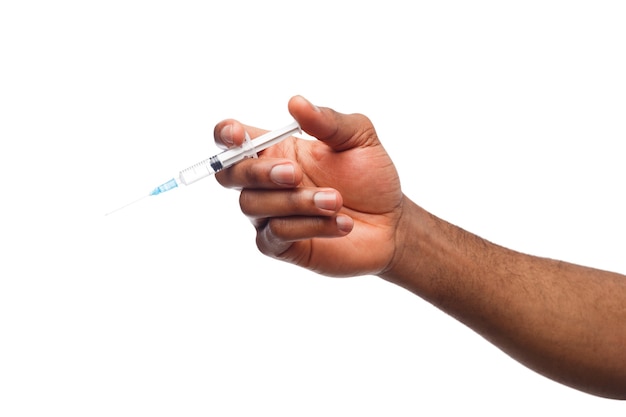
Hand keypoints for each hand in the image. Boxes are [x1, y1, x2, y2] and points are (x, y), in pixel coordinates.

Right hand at [214, 95, 403, 276]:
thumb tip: (295, 103)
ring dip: (296, 202)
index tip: (239, 135)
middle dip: (258, 172)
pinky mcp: (282, 245)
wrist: (392, 223)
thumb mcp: (358, 139)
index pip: (232, 141)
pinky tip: (342, 223)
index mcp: (277, 151)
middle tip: (295, 174)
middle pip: (230, 175)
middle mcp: (267, 183)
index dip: (226, 136)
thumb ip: (328, 121)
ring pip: (253, 205)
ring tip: (336, 200)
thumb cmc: (371, 178)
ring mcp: (270, 216)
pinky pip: (275, 234)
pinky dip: (309, 225)